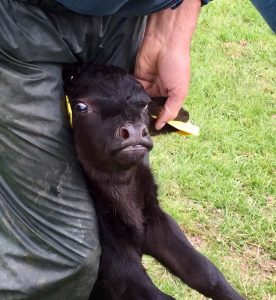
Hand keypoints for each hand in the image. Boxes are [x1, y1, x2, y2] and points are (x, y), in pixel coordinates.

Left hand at [134, 0, 200, 129]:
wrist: (164, 43)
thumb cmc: (177, 67)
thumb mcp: (179, 92)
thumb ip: (170, 110)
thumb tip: (160, 126)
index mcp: (171, 96)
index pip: (163, 113)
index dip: (158, 121)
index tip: (150, 131)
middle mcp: (159, 92)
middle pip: (150, 108)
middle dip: (145, 116)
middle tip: (138, 127)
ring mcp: (148, 86)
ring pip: (140, 101)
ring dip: (137, 108)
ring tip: (130, 118)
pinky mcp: (137, 79)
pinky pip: (132, 91)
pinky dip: (130, 97)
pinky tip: (125, 106)